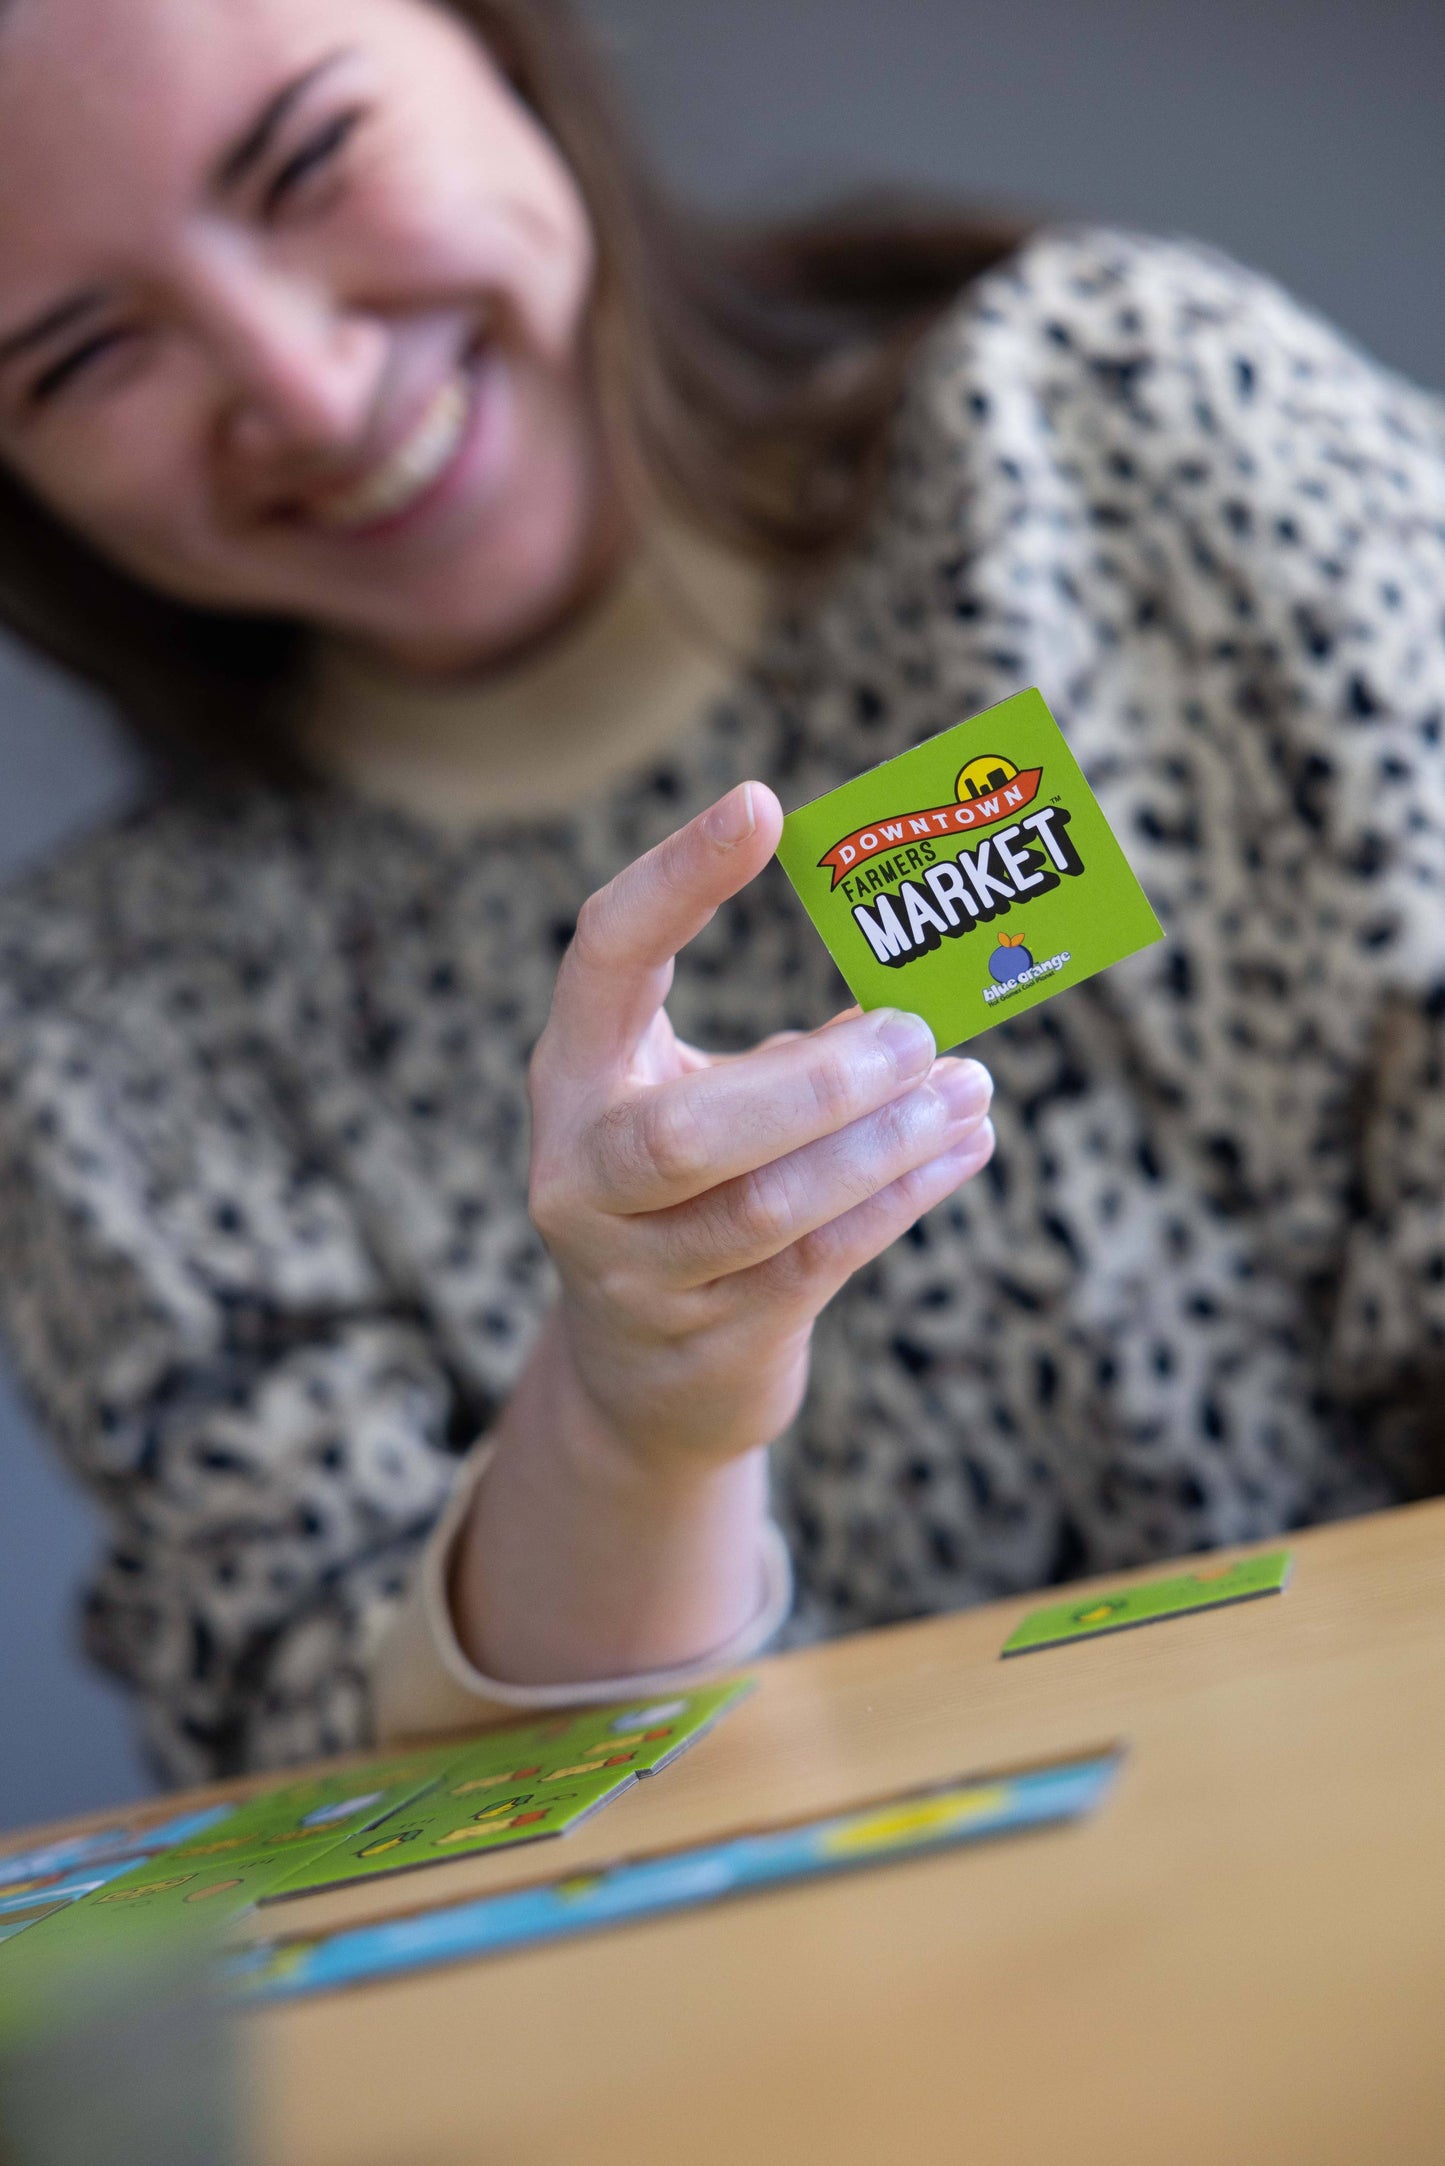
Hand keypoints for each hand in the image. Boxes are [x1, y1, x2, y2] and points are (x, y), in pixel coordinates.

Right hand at [527, 780, 995, 1470]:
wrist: (643, 1378)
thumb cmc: (686, 1196)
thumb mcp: (698, 1103)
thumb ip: (780, 1052)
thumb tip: (912, 998)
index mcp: (575, 1075)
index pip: (605, 959)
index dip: (675, 879)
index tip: (763, 805)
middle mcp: (581, 1174)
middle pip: (686, 1133)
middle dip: (819, 1083)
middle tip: (919, 1032)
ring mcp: (635, 1270)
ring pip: (766, 1210)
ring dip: (884, 1143)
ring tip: (970, 1085)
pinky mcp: (707, 1338)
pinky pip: (818, 1263)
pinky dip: (902, 1199)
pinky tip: (966, 1146)